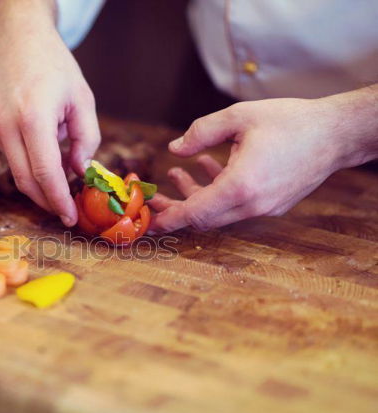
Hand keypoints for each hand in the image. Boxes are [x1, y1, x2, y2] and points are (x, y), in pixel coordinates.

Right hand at [0, 0, 99, 225]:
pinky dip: (29, 166)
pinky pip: (11, 159)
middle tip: (68, 211)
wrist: (16, 41)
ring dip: (40, 186)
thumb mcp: (82, 99)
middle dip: (48, 202)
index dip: (59, 201)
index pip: (46, 173)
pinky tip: (45, 157)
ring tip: (62, 186)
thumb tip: (79, 172)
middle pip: (27, 182)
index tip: (71, 218)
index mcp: (34, 117)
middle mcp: (7, 127)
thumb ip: (86, 139)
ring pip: (17, 174)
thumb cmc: (54, 66)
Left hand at [149, 89, 377, 232]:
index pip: (195, 213)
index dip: (169, 217)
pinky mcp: (272, 205)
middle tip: (156, 195)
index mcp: (242, 186)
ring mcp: (264, 208)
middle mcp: (252, 204)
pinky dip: (217, 191)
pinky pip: (236, 205)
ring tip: (178, 173)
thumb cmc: (291, 122)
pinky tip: (208, 166)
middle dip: (177, 207)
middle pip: (203, 218)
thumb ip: (201, 132)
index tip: (149, 220)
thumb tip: (174, 148)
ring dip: (196, 195)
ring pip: (219, 212)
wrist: (337, 134)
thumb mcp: (240, 117)